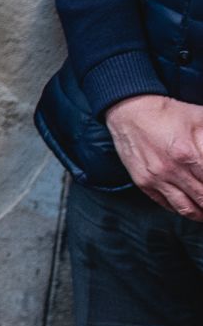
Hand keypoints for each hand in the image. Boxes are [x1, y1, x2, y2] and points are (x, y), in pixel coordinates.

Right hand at [105, 94, 202, 219]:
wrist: (129, 111)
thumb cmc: (166, 114)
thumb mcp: (201, 119)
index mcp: (188, 154)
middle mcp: (171, 170)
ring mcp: (155, 179)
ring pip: (186, 208)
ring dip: (201, 213)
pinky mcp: (143, 182)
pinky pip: (166, 205)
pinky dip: (181, 209)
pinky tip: (190, 206)